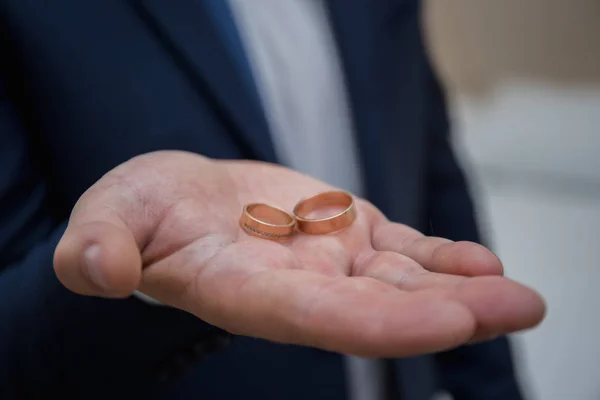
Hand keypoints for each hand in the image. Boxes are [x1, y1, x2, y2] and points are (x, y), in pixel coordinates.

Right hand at [54, 151, 544, 356]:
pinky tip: (483, 265)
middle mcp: (297, 288)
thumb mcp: (106, 219)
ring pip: (401, 282)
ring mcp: (328, 262)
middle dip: (448, 312)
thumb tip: (101, 269)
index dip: (380, 325)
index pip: (317, 320)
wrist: (178, 203)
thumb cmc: (141, 215)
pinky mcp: (344, 233)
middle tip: (518, 308)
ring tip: (521, 297)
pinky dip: (441, 258)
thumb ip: (100, 245)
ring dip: (462, 288)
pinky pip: (401, 252)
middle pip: (378, 309)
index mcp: (245, 293)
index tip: (449, 321)